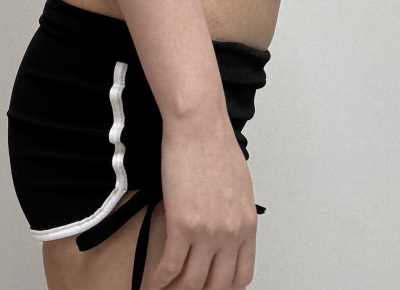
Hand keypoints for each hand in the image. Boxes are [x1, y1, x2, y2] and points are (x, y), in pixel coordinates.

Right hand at [147, 114, 258, 288]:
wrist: (199, 126)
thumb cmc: (215, 144)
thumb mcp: (238, 185)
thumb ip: (233, 214)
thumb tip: (222, 229)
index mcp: (248, 224)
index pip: (241, 275)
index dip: (222, 287)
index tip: (209, 288)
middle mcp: (231, 234)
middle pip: (217, 285)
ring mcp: (208, 233)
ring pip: (191, 282)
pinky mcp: (182, 225)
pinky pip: (169, 267)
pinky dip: (158, 281)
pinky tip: (151, 284)